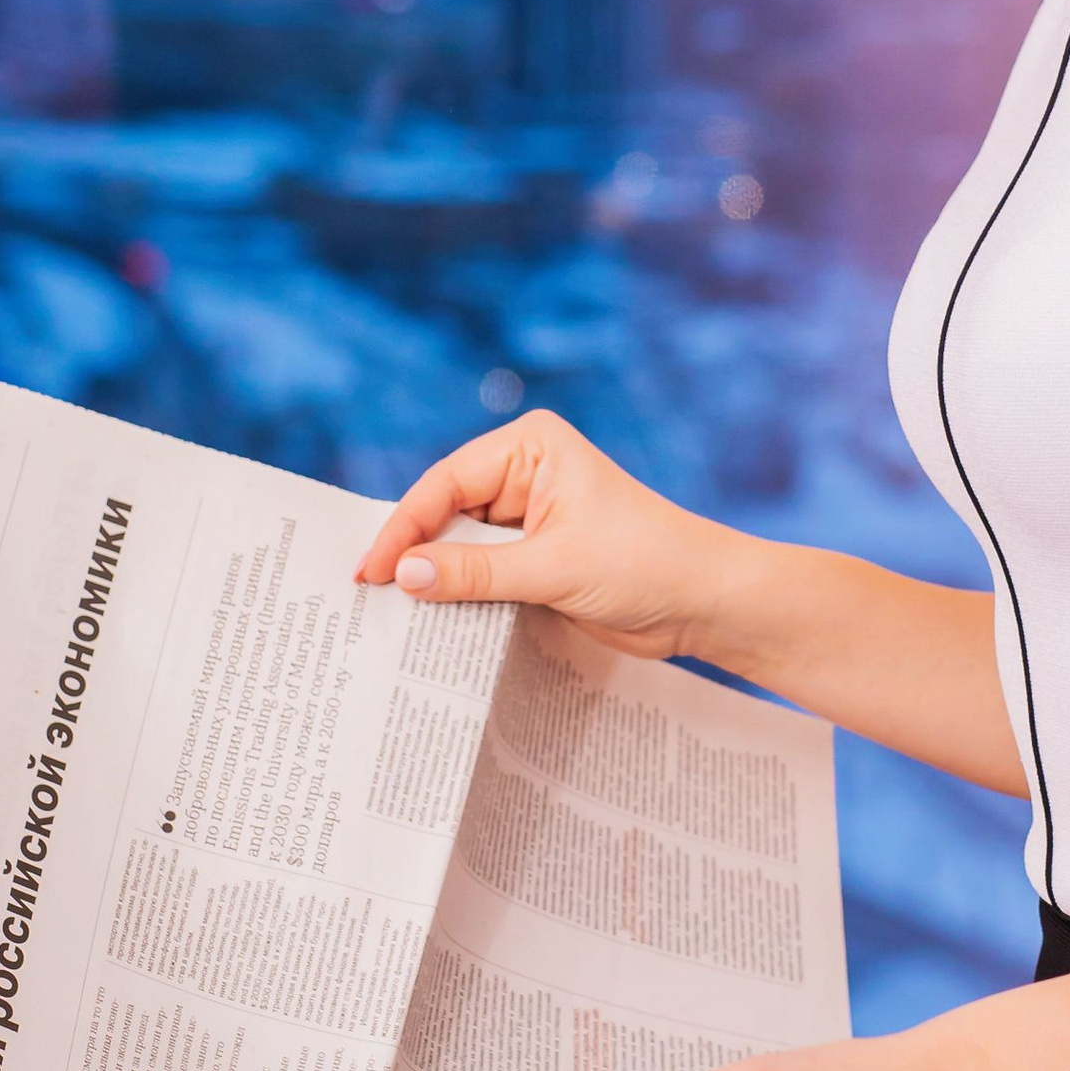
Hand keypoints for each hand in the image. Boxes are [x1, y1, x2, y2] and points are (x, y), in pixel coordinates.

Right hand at [353, 407, 744, 662]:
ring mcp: (530, 517)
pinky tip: (432, 622)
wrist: (704, 601)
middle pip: (446, 512)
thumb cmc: (645, 563)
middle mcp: (525, 473)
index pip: (446, 483)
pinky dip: (461, 596)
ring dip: (435, 579)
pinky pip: (483, 573)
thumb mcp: (553, 568)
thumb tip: (404, 576)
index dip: (404, 527)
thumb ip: (476, 572)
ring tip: (388, 615)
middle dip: (413, 553)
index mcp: (530, 448)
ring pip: (460, 546)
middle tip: (365, 595)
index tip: (370, 570)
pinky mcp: (536, 557)